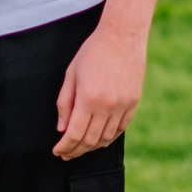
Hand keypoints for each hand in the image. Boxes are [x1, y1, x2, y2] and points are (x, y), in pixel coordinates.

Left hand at [54, 19, 144, 157]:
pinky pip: (121, 128)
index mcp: (88, 98)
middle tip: (66, 154)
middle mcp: (107, 105)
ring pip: (106, 137)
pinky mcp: (133, 102)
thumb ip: (65, 103)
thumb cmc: (92, 52)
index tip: (58, 151)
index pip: (75, 134)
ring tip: (81, 148)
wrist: (122, 36)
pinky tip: (100, 140)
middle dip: (76, 150)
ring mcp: (122, 105)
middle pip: (90, 140)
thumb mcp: (71, 74)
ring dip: (92, 146)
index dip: (65, 146)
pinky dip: (109, 138)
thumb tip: (62, 129)